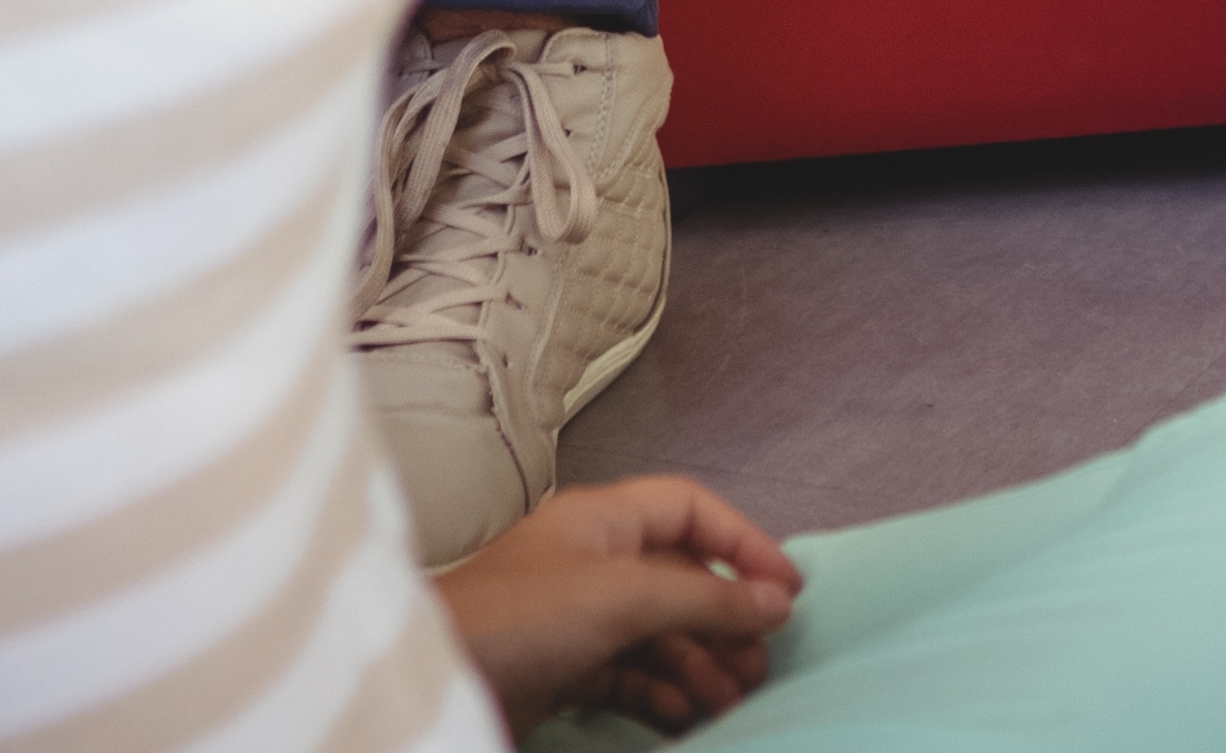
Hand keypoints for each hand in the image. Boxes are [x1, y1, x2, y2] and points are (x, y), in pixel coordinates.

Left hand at [434, 474, 800, 728]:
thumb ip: (704, 597)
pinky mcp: (562, 668)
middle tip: (761, 665)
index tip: (786, 589)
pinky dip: (661, 693)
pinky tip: (683, 715)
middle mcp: (591, 561)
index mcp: (601, 520)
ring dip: (699, 665)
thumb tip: (775, 601)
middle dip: (724, 621)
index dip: (743, 541)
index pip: (690, 510)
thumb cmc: (517, 618)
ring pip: (658, 634)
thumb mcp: (622, 597)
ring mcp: (576, 617)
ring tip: (730, 699)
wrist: (438, 682)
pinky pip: (628, 675)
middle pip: (680, 579)